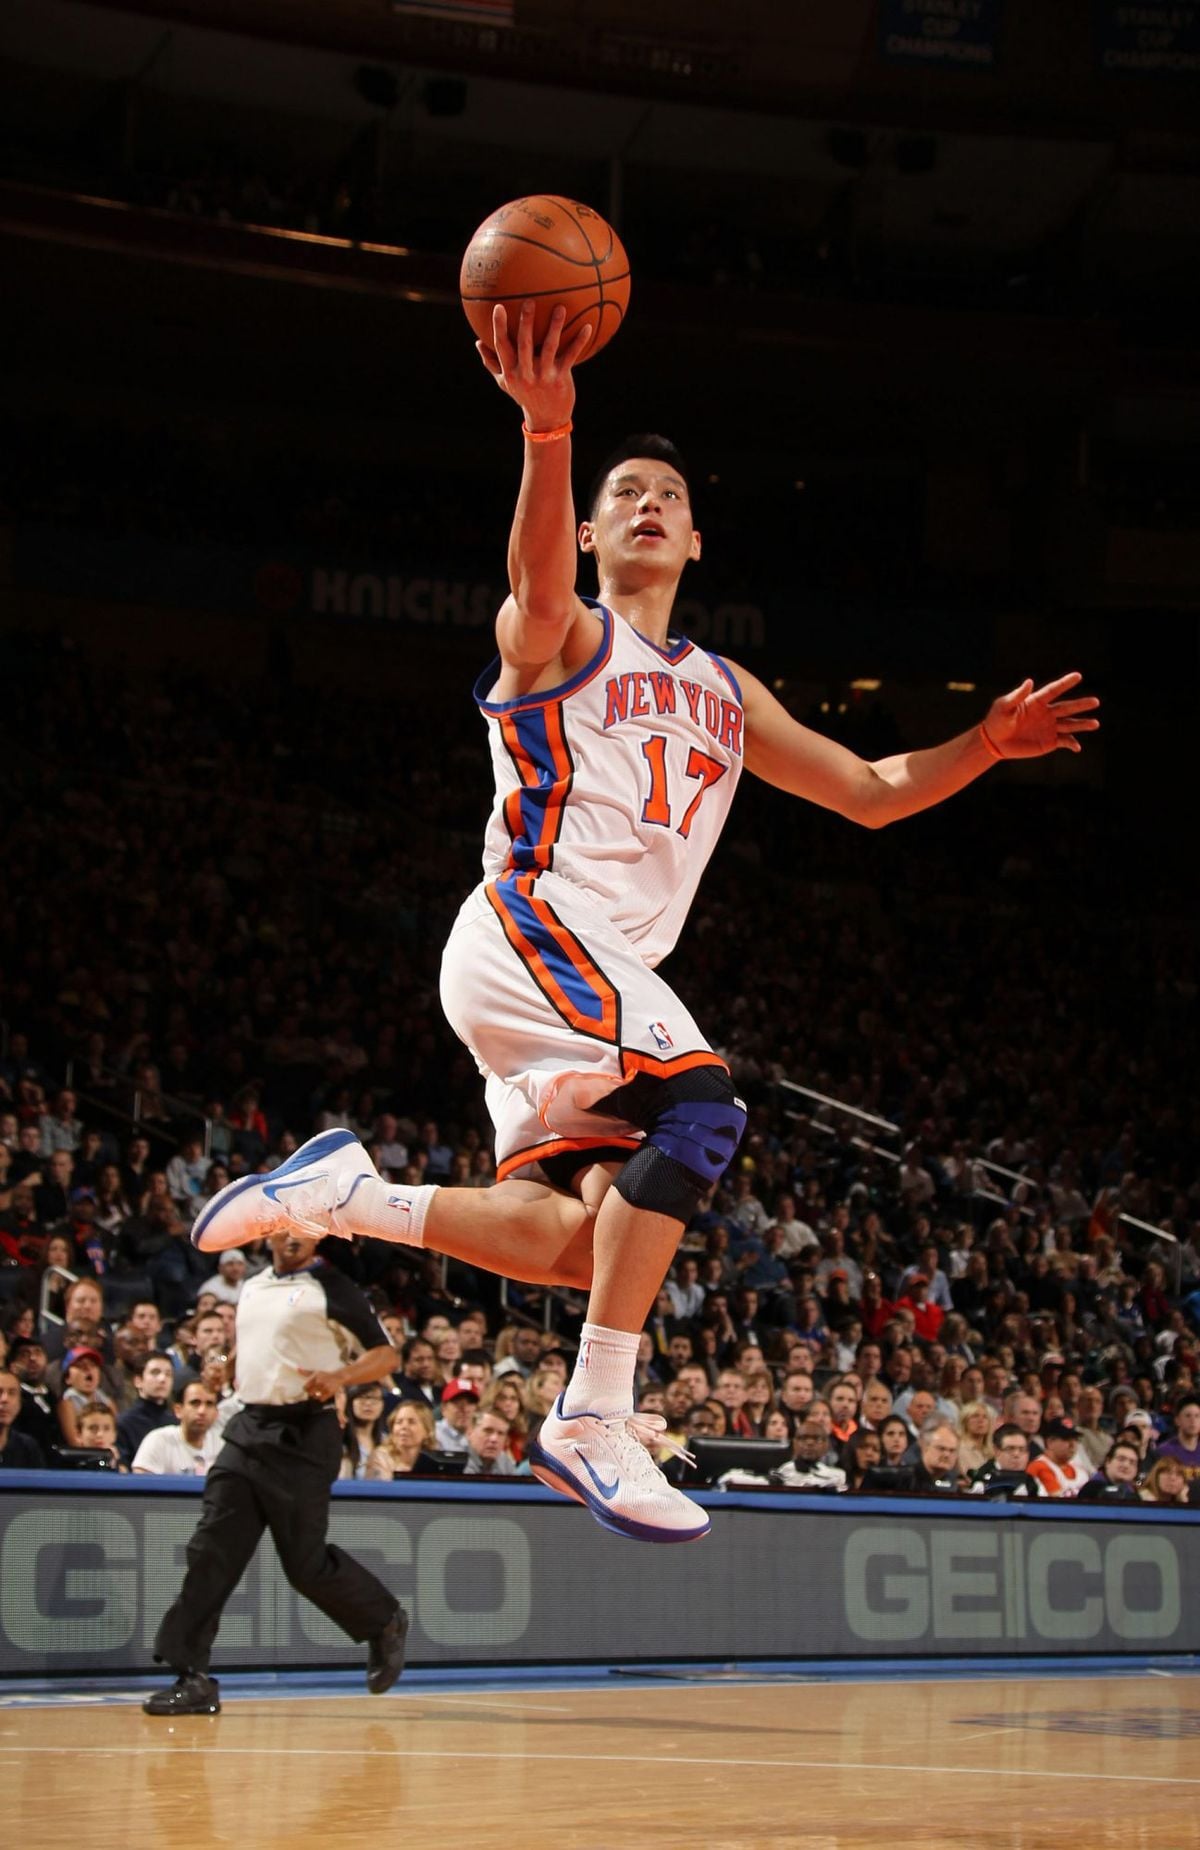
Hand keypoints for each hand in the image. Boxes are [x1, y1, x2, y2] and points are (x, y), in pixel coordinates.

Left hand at [299, 1368, 339, 1401]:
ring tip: (319, 1391)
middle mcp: (319, 1382)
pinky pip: (321, 1399)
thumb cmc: (325, 1375)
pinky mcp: (329, 1393)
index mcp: (315, 1377)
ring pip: (315, 1397)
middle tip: (314, 1390)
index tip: (307, 1388)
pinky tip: (323, 1393)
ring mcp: (324, 1388)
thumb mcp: (316, 1372)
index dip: (305, 1389)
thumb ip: (306, 1372)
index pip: (305, 1387)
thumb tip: (297, 1369)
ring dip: (316, 1395)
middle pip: (309, 1393)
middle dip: (311, 1392)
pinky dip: (321, 1398)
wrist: (338, 1377)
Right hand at [475, 300, 591, 430]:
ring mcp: (544, 376)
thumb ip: (492, 363)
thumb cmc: (524, 396)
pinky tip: (587, 326)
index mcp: (511, 372)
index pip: (502, 346)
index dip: (499, 327)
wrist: (546, 420)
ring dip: (554, 327)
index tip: (498, 307)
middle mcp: (526, 373)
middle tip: (529, 301)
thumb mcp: (505, 383)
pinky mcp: (560, 379)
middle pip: (524, 345)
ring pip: (549, 347)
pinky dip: (579, 342)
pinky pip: (570, 356)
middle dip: (526, 323)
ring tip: (560, 308)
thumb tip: (478, 343)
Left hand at [983, 673, 1099, 758]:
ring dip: (1082, 724)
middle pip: (1067, 707)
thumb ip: (1017, 695)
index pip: (1054, 690)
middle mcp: (1046, 713)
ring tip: (1095, 723)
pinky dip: (1071, 744)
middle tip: (1096, 702)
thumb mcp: (1004, 706)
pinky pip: (1064, 741)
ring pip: (1069, 724)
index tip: (1078, 676)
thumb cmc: (996, 720)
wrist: (994, 741)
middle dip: (1081, 705)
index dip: (1065, 683)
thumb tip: (1030, 681)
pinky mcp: (1048, 741)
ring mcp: (1049, 727)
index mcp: (1036, 701)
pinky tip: (1077, 747)